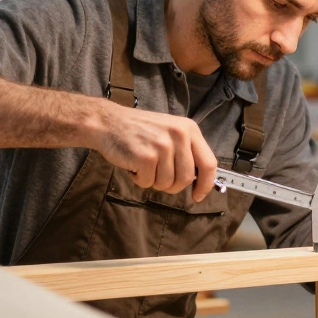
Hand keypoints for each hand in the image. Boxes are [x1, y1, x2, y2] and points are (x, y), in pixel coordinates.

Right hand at [92, 101, 217, 200]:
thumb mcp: (170, 132)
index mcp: (189, 129)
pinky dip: (139, 180)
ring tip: (144, 165)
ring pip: (167, 183)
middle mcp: (179, 135)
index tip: (198, 195)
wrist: (108, 122)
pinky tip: (134, 165)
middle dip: (173, 186)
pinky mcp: (146, 157)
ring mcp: (163, 146)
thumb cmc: (140, 131)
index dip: (205, 184)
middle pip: (187, 178)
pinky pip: (148, 183)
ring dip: (153, 181)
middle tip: (159, 178)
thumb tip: (200, 180)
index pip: (209, 163)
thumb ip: (187, 152)